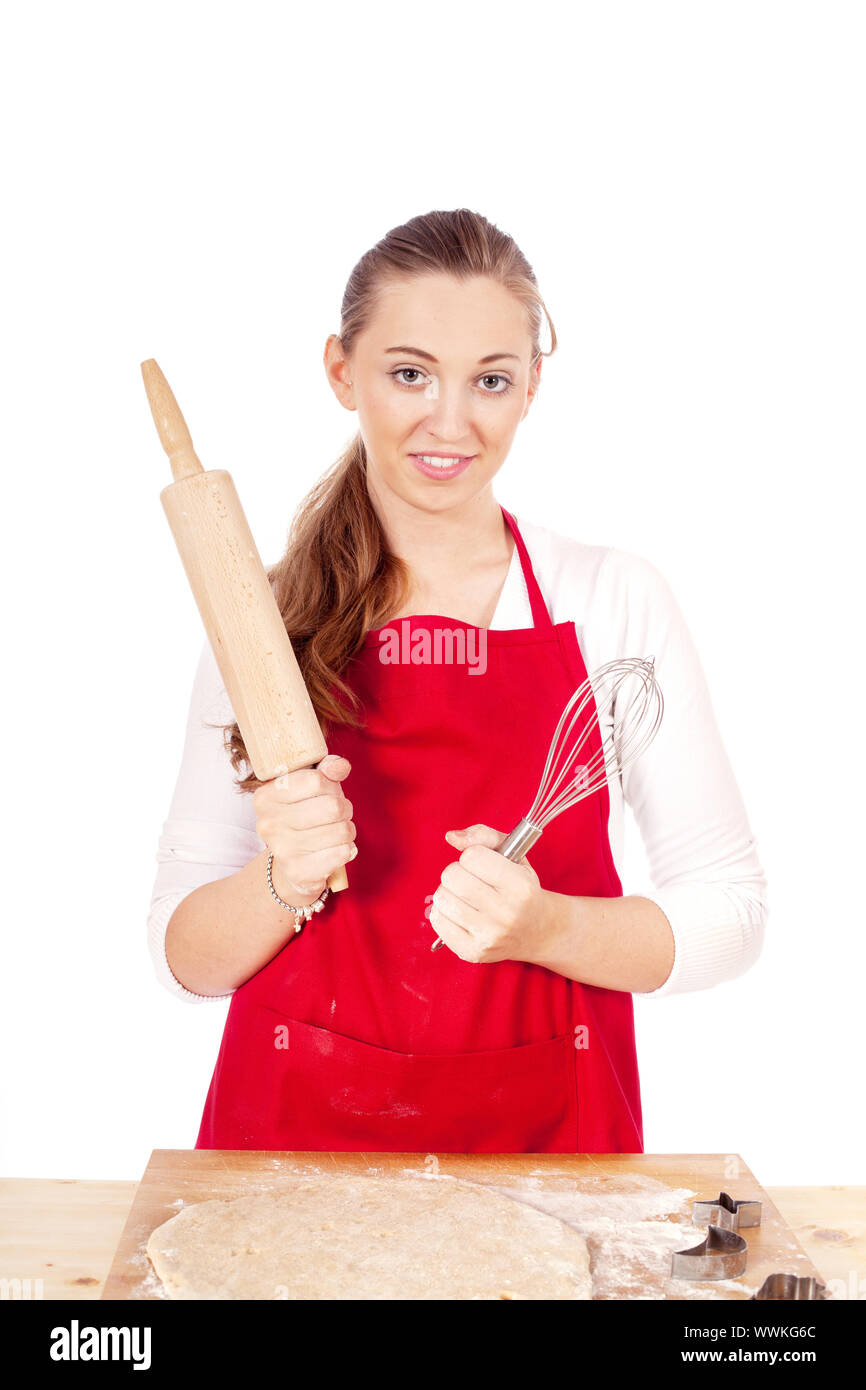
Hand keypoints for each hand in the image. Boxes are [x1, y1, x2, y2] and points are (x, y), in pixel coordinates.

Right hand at [253, 753, 356, 896]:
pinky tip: (337, 849)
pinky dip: (347, 849)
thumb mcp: (310, 789)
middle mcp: (269, 823)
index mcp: (266, 797)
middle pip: (332, 806)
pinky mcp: (298, 871)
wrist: (293, 865)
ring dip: (347, 830)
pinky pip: (341, 853)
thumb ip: (325, 771)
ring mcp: (282, 849)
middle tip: (338, 814)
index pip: (316, 780)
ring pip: (341, 830)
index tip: (329, 792)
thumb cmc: (304, 818)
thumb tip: (341, 766)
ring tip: (337, 832)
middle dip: (344, 809)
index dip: (332, 785)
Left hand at [429, 824, 551, 963]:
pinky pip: (437, 921)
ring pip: (442, 898)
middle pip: (453, 877)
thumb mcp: (514, 856)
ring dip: (448, 892)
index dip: (473, 856)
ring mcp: (489, 936)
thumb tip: (451, 836)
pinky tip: (459, 912)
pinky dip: (442, 911)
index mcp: (520, 886)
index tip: (482, 865)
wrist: (538, 931)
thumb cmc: (521, 888)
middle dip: (456, 872)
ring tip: (465, 896)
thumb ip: (484, 836)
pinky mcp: (473, 952)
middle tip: (470, 880)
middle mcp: (507, 913)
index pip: (472, 856)